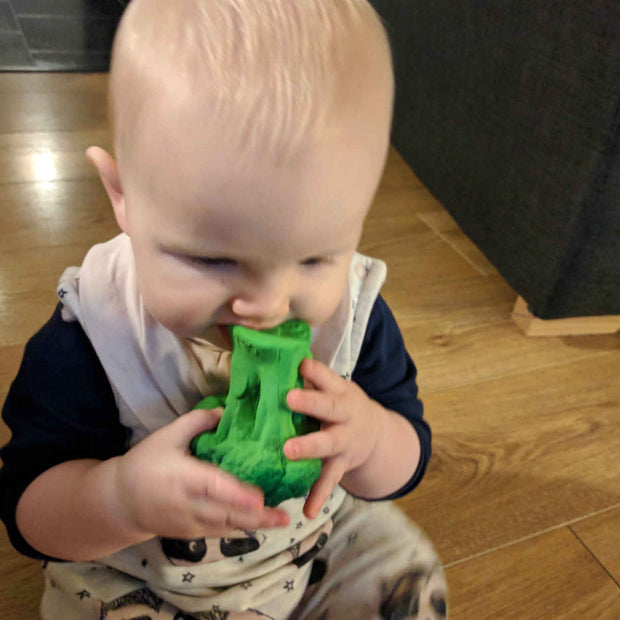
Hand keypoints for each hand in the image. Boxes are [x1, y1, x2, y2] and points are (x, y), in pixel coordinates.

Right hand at [112, 408, 289, 539]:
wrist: (120, 501)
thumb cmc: (145, 463)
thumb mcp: (167, 435)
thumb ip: (197, 421)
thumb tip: (225, 410)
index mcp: (183, 478)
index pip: (213, 488)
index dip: (236, 495)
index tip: (259, 498)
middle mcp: (189, 505)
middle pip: (226, 514)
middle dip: (256, 517)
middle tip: (285, 516)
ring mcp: (190, 523)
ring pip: (226, 527)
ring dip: (253, 524)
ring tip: (281, 519)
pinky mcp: (191, 534)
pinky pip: (219, 532)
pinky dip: (239, 527)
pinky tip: (260, 522)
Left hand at [284, 358, 384, 517]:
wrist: (377, 434)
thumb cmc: (341, 404)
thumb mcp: (334, 388)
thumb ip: (310, 379)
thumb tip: (274, 360)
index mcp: (339, 391)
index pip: (326, 377)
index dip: (313, 370)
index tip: (299, 363)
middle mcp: (344, 414)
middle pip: (329, 407)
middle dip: (310, 402)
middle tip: (289, 398)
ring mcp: (344, 441)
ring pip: (328, 443)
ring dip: (309, 447)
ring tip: (289, 451)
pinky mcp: (341, 464)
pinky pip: (329, 480)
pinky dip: (319, 495)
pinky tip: (308, 510)